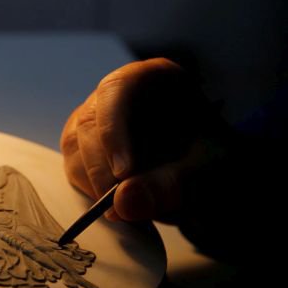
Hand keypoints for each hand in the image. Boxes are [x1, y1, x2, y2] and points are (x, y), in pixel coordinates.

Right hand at [60, 58, 216, 222]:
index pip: (119, 88)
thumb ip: (170, 184)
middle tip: (122, 206)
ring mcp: (97, 117)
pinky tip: (119, 203)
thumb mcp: (206, 172)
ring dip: (95, 182)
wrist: (212, 177)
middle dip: (103, 168)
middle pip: (91, 121)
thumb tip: (123, 202)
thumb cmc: (214, 161)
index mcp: (153, 78)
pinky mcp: (86, 145)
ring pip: (75, 145)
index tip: (124, 172)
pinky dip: (90, 189)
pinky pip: (74, 164)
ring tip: (129, 209)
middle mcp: (118, 93)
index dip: (115, 130)